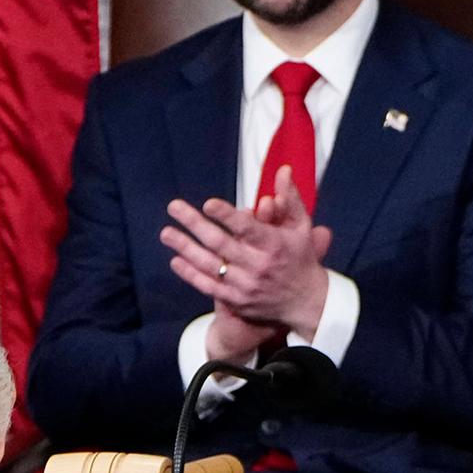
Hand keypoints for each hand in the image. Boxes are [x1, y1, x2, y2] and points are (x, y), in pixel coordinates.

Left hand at [162, 167, 332, 339]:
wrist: (306, 303)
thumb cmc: (301, 258)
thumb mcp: (301, 227)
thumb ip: (289, 198)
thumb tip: (282, 169)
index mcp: (273, 244)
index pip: (246, 228)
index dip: (226, 216)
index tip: (208, 204)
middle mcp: (258, 266)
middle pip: (220, 243)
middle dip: (194, 224)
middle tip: (173, 207)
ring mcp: (245, 286)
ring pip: (209, 265)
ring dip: (185, 248)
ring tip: (166, 233)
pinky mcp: (237, 301)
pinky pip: (208, 286)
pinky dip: (191, 274)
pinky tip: (175, 260)